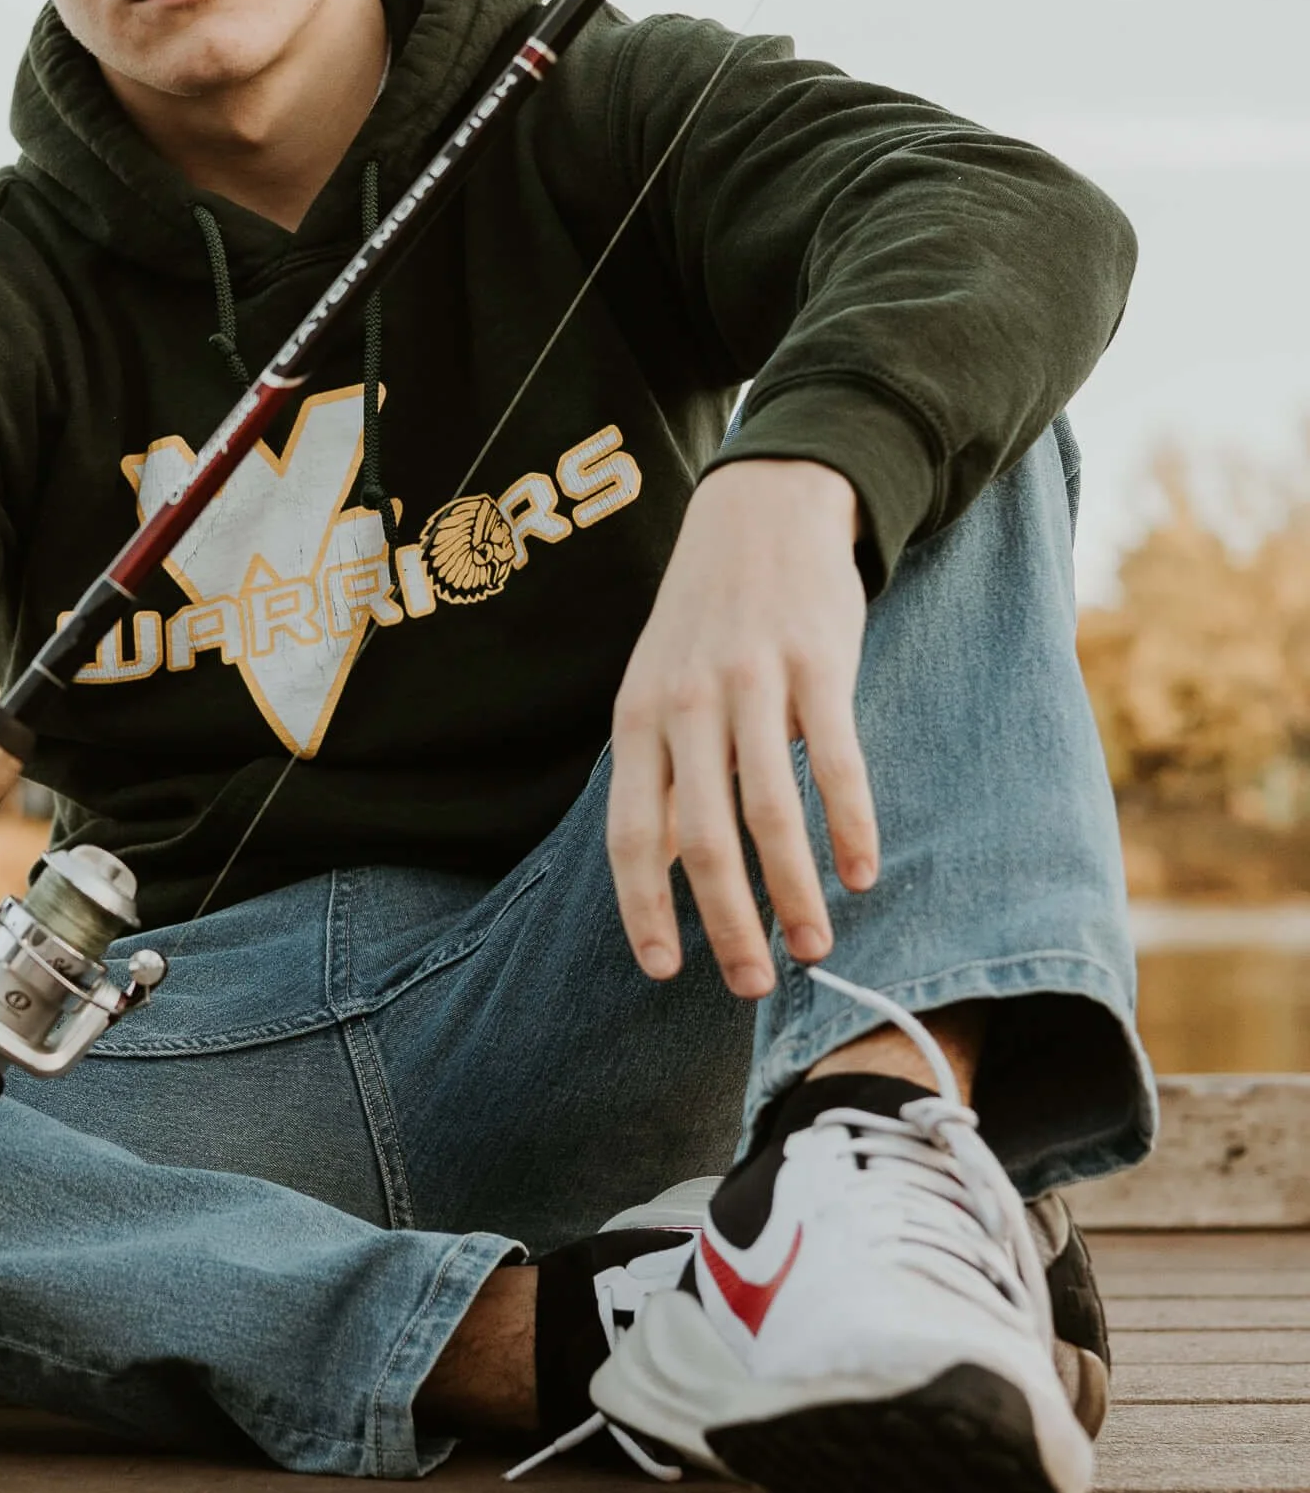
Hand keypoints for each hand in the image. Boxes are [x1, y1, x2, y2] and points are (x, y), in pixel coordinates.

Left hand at [607, 458, 878, 997]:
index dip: (644, 907)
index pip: (631, 833)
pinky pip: (837, 761)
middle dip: (728, 922)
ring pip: (770, 810)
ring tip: (817, 946)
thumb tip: (671, 869)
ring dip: (795, 891)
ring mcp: (752, 682)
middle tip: (753, 984)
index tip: (665, 969)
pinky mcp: (818, 664)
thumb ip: (666, 773)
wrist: (761, 509)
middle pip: (703, 837)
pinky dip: (851, 825)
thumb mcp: (660, 688)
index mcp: (638, 718)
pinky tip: (862, 873)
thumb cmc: (707, 619)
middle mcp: (685, 703)